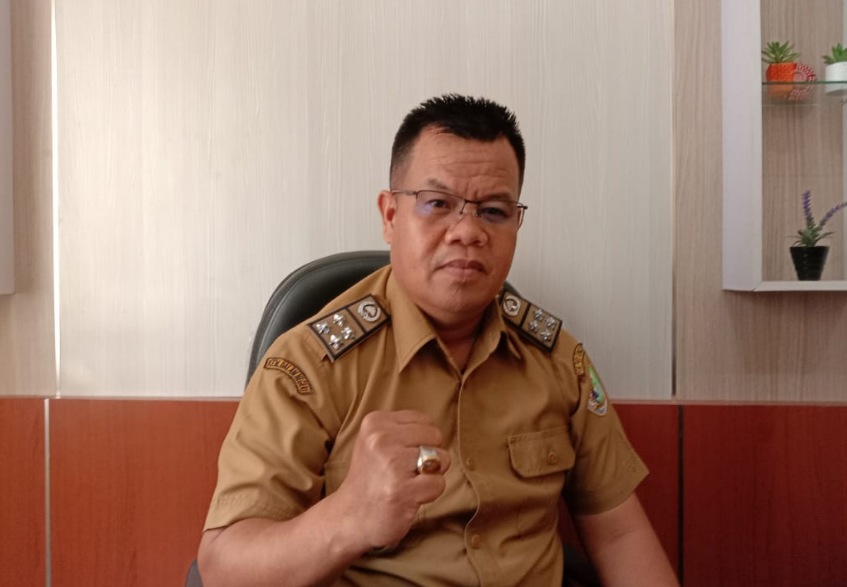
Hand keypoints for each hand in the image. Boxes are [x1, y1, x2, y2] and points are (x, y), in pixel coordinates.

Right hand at [334, 410, 450, 550]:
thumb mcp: (375, 441)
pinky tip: (409, 497)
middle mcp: (381, 439)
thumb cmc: (372, 478)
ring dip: (430, 476)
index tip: (399, 456)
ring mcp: (392, 464)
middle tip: (405, 472)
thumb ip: (404, 430)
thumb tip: (437, 433)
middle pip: (435, 436)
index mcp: (375, 422)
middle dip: (429, 456)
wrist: (350, 517)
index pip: (425, 420)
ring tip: (407, 483)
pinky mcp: (402, 490)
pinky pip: (438, 483)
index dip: (420, 441)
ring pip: (441, 459)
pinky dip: (429, 494)